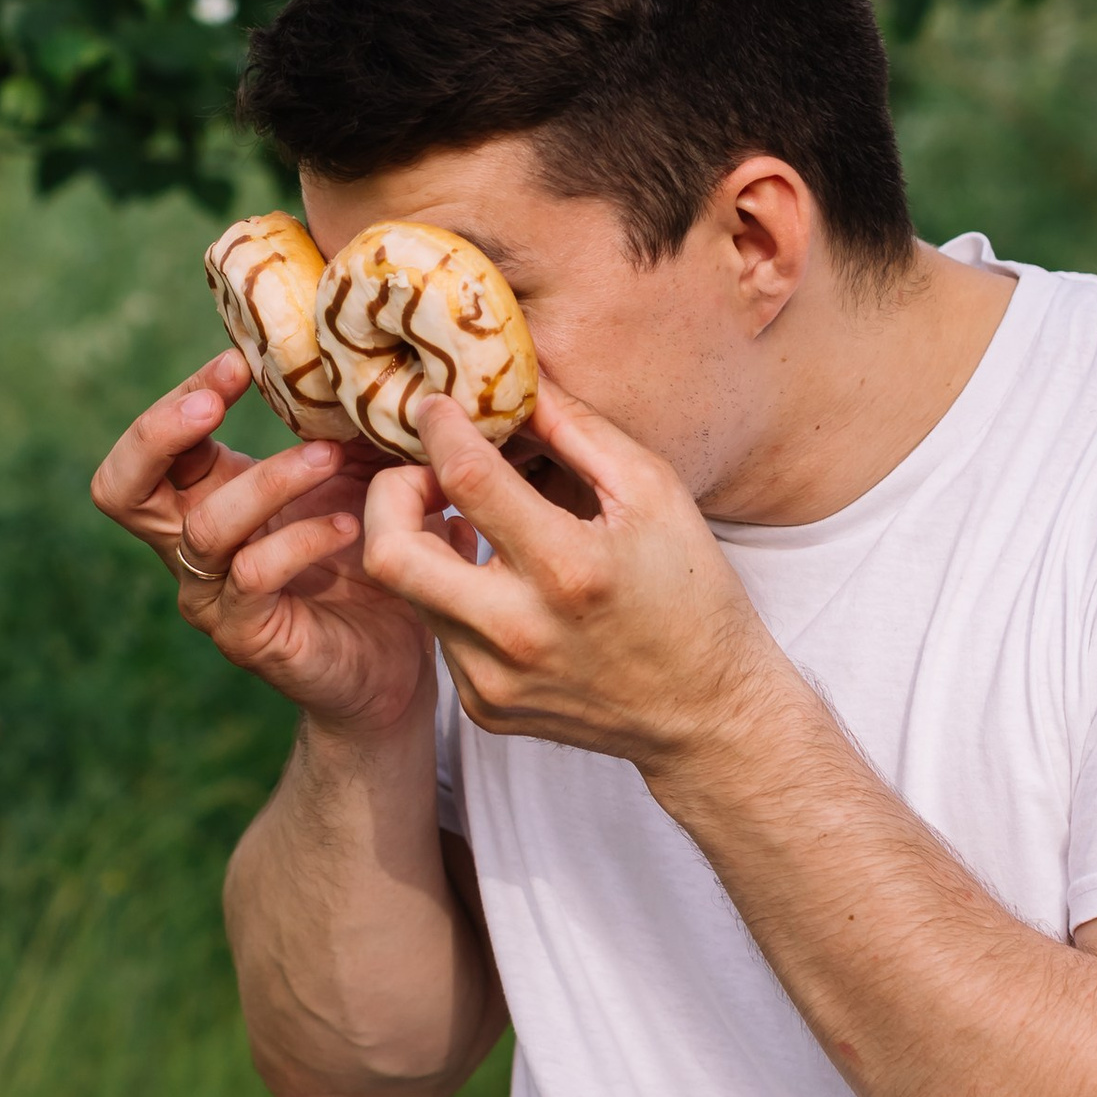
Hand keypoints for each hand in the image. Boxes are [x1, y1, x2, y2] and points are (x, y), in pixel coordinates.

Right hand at [90, 347, 427, 738]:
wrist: (397, 661)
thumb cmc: (372, 556)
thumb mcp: (362, 474)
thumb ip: (351, 423)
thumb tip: (370, 355)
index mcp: (205, 494)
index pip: (158, 439)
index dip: (183, 393)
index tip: (240, 357)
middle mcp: (190, 544)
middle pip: (118, 488)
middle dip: (160, 432)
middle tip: (217, 398)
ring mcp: (210, 595)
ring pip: (204, 529)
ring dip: (267, 481)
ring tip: (327, 456)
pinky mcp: (243, 635)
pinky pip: (250, 578)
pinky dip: (299, 542)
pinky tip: (349, 526)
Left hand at [360, 377, 782, 791]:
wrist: (706, 713)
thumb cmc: (690, 592)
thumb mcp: (655, 493)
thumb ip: (578, 430)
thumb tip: (515, 383)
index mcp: (568, 568)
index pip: (467, 479)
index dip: (440, 429)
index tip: (434, 406)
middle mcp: (518, 632)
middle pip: (390, 553)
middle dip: (390, 495)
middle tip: (425, 474)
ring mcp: (494, 678)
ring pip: (407, 592)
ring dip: (423, 543)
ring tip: (467, 520)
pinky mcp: (484, 707)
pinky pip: (439, 633)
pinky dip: (453, 595)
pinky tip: (497, 582)